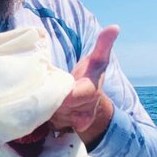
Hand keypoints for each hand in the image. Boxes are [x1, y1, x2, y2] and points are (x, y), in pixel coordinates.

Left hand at [51, 25, 119, 143]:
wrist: (90, 103)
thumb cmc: (91, 76)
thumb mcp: (97, 60)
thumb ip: (103, 45)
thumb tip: (115, 27)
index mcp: (90, 93)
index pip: (69, 96)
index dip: (59, 91)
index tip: (54, 82)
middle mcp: (83, 112)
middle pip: (55, 104)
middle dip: (49, 95)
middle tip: (48, 84)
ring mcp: (72, 123)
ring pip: (49, 113)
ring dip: (44, 103)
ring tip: (48, 93)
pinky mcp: (62, 129)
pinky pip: (45, 122)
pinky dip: (42, 113)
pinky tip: (44, 105)